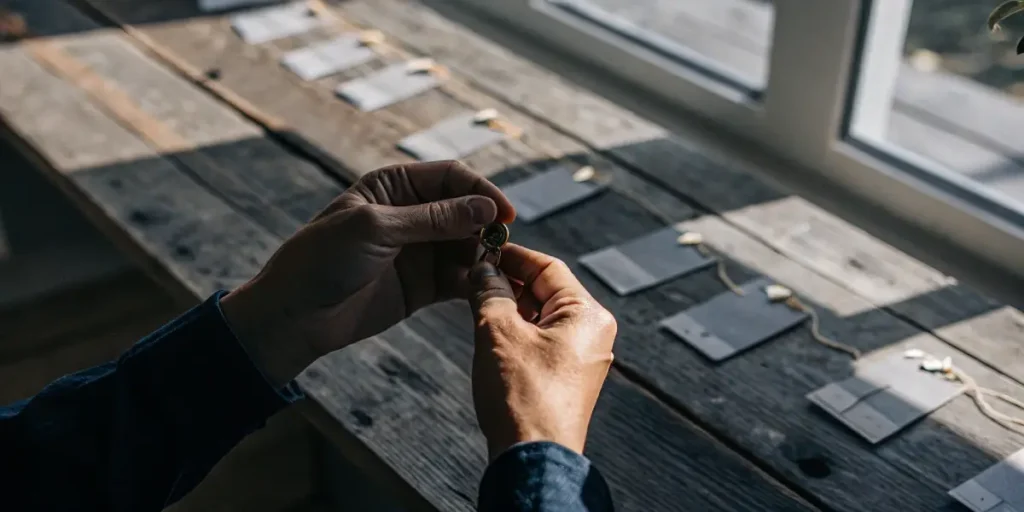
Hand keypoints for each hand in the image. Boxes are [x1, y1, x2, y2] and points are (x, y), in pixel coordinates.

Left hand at [221, 161, 514, 385]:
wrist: (296, 315)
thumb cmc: (323, 259)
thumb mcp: (376, 229)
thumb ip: (433, 219)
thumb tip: (485, 208)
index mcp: (394, 186)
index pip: (451, 177)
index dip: (481, 192)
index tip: (504, 215)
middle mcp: (412, 214)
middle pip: (466, 211)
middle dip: (485, 227)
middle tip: (501, 247)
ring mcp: (420, 250)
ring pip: (468, 245)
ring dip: (484, 255)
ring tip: (493, 271)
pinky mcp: (425, 285)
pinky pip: (460, 278)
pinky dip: (475, 281)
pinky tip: (483, 288)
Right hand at [467, 244, 616, 459]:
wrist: (532, 458)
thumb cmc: (523, 396)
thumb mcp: (498, 331)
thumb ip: (490, 291)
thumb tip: (481, 269)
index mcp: (588, 315)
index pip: (549, 267)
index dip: (513, 256)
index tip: (483, 249)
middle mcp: (592, 334)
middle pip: (545, 291)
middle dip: (507, 283)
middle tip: (472, 275)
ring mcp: (580, 358)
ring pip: (539, 316)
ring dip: (508, 307)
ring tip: (475, 302)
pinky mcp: (565, 379)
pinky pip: (539, 341)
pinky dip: (514, 331)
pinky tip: (488, 332)